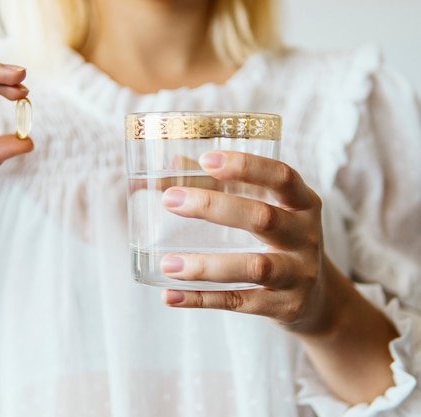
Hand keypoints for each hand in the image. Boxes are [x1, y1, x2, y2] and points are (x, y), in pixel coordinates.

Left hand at [159, 150, 331, 332]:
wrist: (317, 300)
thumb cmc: (279, 241)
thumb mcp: (265, 208)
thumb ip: (222, 186)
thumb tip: (173, 162)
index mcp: (302, 203)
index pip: (281, 177)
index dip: (246, 166)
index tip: (207, 159)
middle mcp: (305, 236)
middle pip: (262, 218)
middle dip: (212, 207)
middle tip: (169, 200)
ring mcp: (299, 274)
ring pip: (252, 267)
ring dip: (205, 266)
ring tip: (167, 264)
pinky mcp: (286, 306)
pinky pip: (240, 302)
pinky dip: (202, 299)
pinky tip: (171, 295)